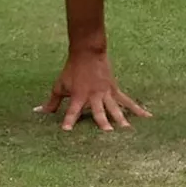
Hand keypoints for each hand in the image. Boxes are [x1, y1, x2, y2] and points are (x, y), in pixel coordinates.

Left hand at [35, 50, 151, 130]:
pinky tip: (148, 117)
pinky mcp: (115, 91)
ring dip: (121, 119)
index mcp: (79, 97)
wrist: (88, 52)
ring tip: (128, 131)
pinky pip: (128, 102)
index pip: (72, 111)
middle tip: (108, 134)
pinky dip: (138, 109)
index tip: (66, 131)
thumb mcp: (59, 86)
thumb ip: (51, 102)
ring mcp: (106, 94)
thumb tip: (37, 112)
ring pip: (115, 108)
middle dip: (103, 123)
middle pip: (99, 111)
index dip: (69, 120)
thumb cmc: (72, 71)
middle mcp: (94, 96)